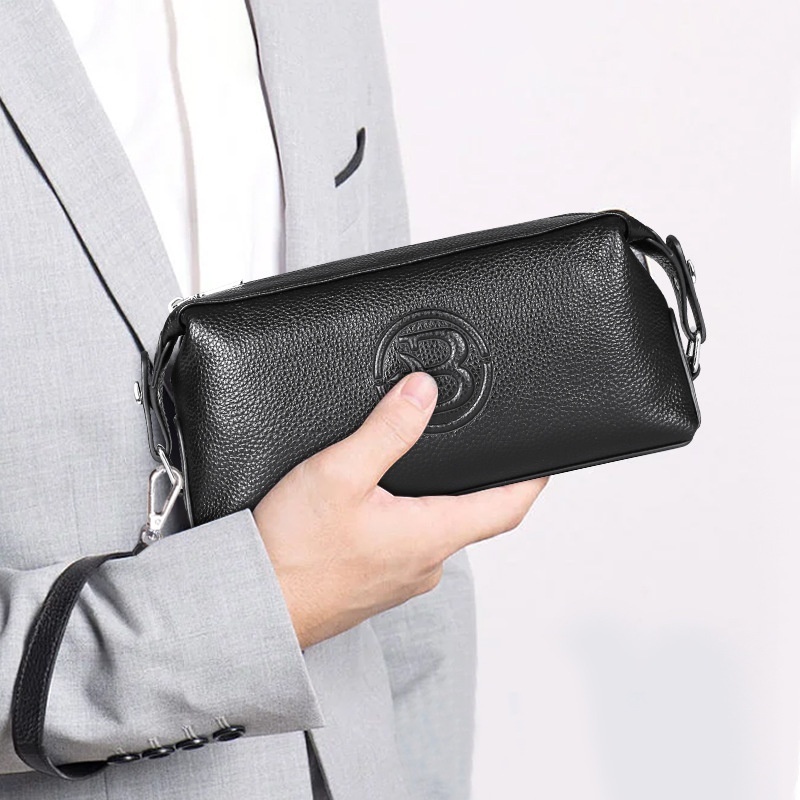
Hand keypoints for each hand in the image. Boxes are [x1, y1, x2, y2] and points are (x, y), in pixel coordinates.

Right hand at [253, 371, 547, 649]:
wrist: (252, 610)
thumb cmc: (292, 553)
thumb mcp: (340, 473)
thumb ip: (387, 430)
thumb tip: (422, 392)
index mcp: (430, 537)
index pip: (506, 508)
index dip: (530, 480)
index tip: (545, 459)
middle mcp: (425, 565)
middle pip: (470, 518)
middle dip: (472, 484)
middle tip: (469, 452)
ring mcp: (400, 581)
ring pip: (433, 532)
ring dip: (431, 503)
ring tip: (412, 471)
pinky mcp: (375, 587)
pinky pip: (405, 548)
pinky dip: (403, 522)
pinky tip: (373, 508)